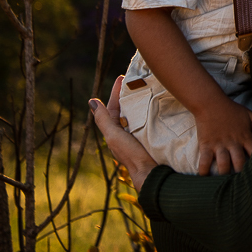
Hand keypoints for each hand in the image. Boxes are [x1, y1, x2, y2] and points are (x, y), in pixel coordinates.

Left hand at [90, 75, 156, 191]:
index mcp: (115, 132)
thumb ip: (103, 120)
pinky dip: (153, 110)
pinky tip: (160, 105)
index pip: (113, 107)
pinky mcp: (154, 138)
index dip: (115, 92)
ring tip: (150, 88)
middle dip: (130, 94)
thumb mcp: (114, 136)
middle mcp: (127, 133)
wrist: (152, 174)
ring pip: (139, 114)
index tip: (122, 77)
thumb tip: (91, 101)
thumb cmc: (131, 155)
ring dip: (142, 101)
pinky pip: (151, 120)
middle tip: (138, 79)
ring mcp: (140, 136)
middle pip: (126, 109)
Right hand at [194, 95, 251, 175]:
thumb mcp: (249, 115)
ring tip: (224, 182)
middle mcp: (233, 143)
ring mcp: (219, 145)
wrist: (210, 102)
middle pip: (240, 163)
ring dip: (224, 174)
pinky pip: (204, 161)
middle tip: (241, 182)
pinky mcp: (206, 145)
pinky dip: (204, 171)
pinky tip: (204, 177)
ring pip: (224, 165)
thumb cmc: (231, 109)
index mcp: (245, 137)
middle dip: (241, 174)